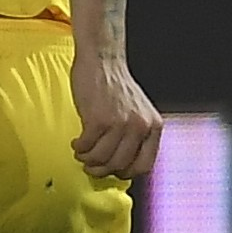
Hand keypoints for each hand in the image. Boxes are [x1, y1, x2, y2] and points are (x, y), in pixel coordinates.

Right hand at [72, 51, 162, 181]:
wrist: (103, 60)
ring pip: (101, 159)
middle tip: (91, 165)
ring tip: (82, 152)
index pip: (144, 165)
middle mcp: (140, 126)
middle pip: (119, 165)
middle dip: (102, 170)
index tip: (114, 170)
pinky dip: (79, 148)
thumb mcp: (137, 112)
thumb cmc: (116, 85)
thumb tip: (121, 162)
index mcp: (153, 126)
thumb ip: (135, 135)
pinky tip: (77, 142)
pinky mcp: (99, 119)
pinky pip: (86, 146)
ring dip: (87, 159)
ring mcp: (120, 123)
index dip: (126, 172)